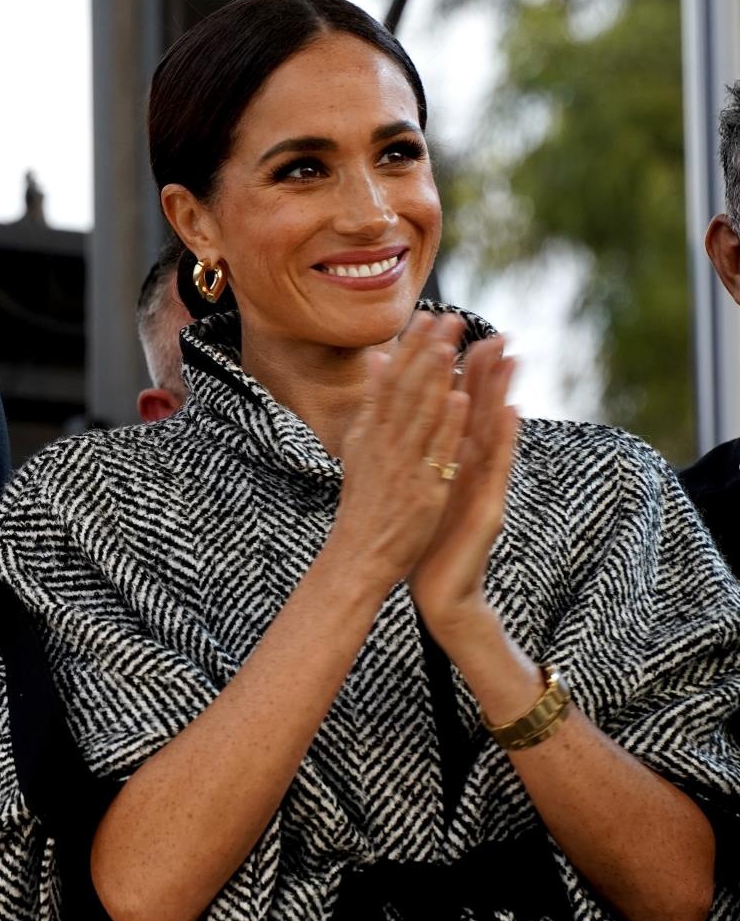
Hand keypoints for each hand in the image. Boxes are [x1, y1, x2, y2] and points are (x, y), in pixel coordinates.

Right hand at [330, 312, 471, 589]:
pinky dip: (446, 424)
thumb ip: (372, 405)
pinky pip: (435, 452)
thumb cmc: (365, 504)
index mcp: (369, 433)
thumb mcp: (360, 448)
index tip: (427, 317)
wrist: (358, 556)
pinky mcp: (421, 489)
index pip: (389, 381)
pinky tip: (459, 399)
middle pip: (404, 390)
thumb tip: (377, 360)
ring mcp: (401, 466)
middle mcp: (382, 444)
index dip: (409, 348)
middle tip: (447, 318)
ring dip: (435, 378)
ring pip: (419, 415)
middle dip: (425, 352)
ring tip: (451, 345)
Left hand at [407, 334, 519, 641]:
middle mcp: (472, 468)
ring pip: (493, 432)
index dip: (459, 372)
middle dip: (487, 373)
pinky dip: (503, 439)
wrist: (440, 588)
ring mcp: (484, 485)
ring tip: (512, 358)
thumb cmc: (429, 535)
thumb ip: (420, 451)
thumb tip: (407, 421)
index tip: (458, 333)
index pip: (457, 409)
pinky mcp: (489, 507)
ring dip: (503, 394)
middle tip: (496, 332)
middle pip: (480, 412)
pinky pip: (496, 468)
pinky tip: (511, 412)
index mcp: (452, 460)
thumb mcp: (422, 485)